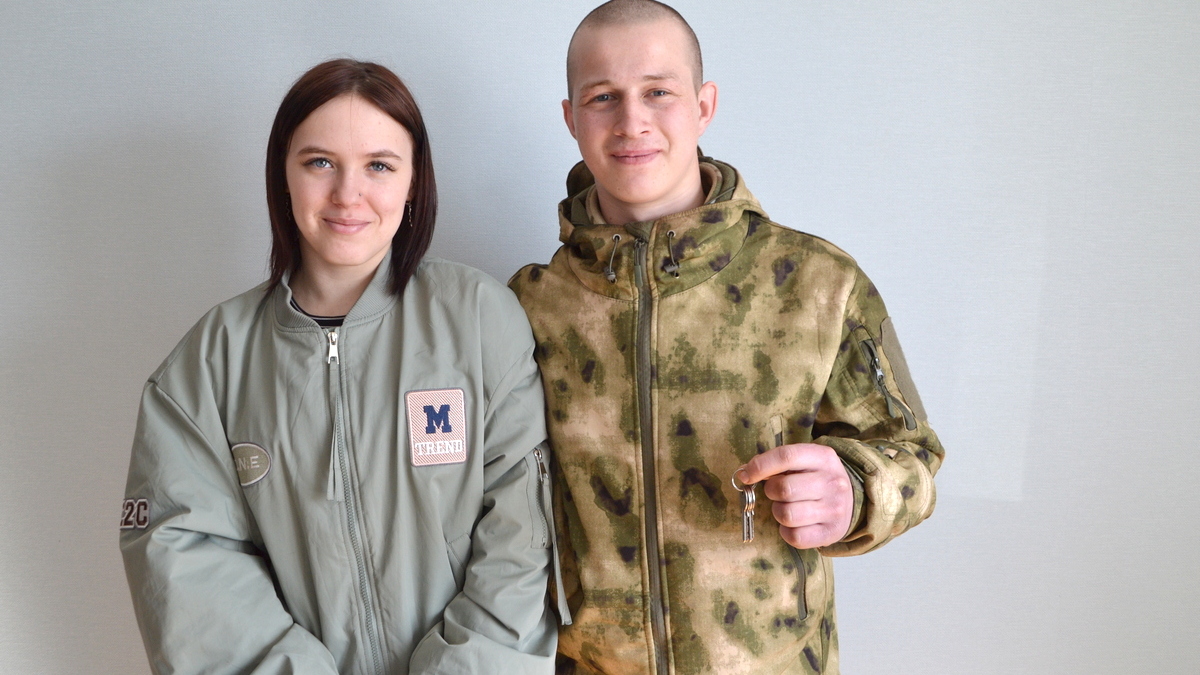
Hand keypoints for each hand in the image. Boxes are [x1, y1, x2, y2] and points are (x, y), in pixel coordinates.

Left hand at [738, 443, 852, 548]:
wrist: (852, 500)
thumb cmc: (815, 477)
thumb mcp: (804, 461)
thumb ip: (776, 463)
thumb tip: (744, 473)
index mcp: (823, 457)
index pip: (786, 456)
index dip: (760, 466)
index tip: (746, 475)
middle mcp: (832, 482)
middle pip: (784, 489)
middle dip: (770, 491)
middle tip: (775, 491)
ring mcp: (834, 509)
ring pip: (786, 515)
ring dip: (778, 512)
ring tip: (787, 506)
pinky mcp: (831, 533)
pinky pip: (795, 537)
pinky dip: (786, 531)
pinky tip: (793, 523)